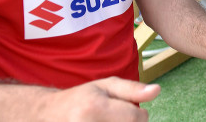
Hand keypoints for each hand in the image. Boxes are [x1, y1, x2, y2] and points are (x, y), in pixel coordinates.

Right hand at [41, 77, 159, 121]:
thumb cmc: (81, 99)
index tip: (127, 109)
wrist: (47, 115)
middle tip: (116, 118)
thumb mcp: (105, 86)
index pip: (136, 118)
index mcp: (94, 109)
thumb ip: (132, 89)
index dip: (138, 114)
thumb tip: (157, 91)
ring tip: (109, 121)